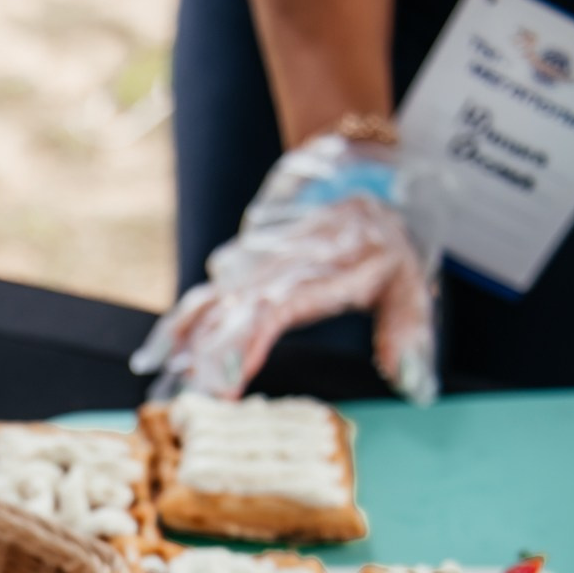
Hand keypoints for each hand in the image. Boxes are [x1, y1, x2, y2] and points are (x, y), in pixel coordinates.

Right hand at [133, 134, 437, 404]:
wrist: (359, 176)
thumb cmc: (387, 237)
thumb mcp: (412, 282)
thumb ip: (408, 334)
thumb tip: (411, 384)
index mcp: (320, 273)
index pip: (275, 311)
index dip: (247, 345)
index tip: (228, 381)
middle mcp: (279, 269)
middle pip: (233, 311)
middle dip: (208, 354)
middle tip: (189, 396)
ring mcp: (256, 266)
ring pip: (212, 303)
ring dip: (188, 341)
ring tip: (164, 376)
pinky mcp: (244, 267)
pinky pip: (208, 298)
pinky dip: (183, 325)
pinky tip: (161, 353)